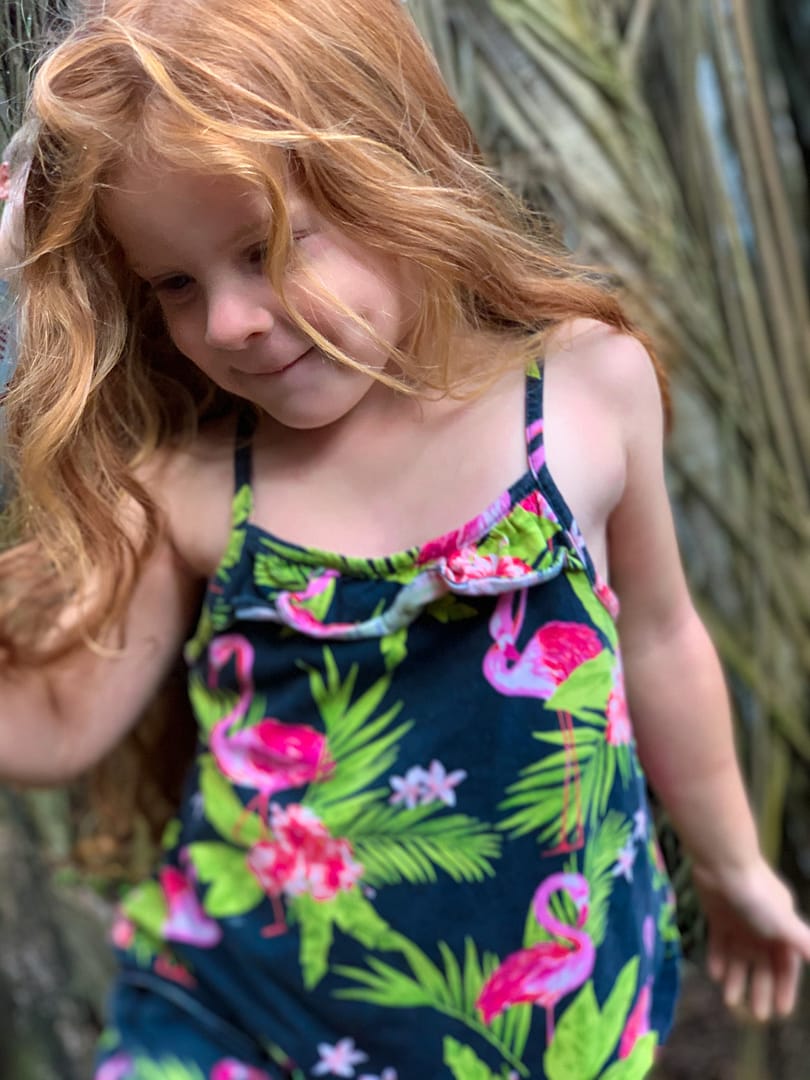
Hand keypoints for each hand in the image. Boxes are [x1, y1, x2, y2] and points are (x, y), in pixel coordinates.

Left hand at [693, 857, 809, 1021]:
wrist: (723, 863)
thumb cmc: (757, 894)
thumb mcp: (784, 924)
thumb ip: (804, 943)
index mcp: (782, 930)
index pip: (786, 966)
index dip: (785, 988)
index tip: (780, 1011)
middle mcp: (762, 928)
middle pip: (763, 965)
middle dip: (760, 989)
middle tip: (755, 1015)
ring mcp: (739, 921)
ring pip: (739, 956)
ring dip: (736, 977)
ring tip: (730, 1001)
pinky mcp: (717, 914)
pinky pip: (718, 941)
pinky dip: (717, 957)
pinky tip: (714, 974)